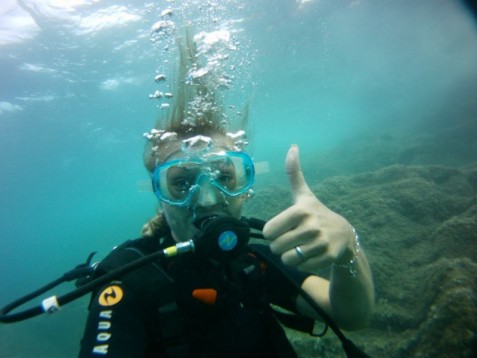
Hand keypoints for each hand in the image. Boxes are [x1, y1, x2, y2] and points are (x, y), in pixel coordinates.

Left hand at [263, 145, 355, 271]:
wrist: (344, 235)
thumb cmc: (316, 213)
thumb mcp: (304, 194)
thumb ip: (294, 173)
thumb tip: (293, 146)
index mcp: (300, 210)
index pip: (269, 231)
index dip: (273, 232)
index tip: (283, 228)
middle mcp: (310, 227)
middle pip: (276, 247)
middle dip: (281, 246)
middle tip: (293, 239)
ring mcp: (320, 244)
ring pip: (287, 259)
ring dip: (291, 256)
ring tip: (301, 247)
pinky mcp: (326, 258)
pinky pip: (300, 268)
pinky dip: (302, 264)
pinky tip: (311, 254)